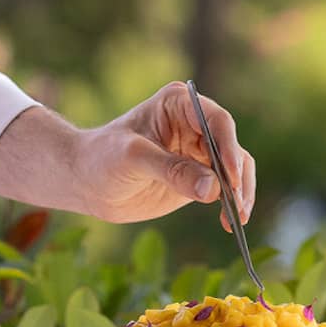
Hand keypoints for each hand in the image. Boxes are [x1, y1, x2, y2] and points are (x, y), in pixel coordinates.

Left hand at [75, 82, 255, 227]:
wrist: (86, 182)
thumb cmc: (102, 158)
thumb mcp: (133, 159)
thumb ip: (172, 170)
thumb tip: (212, 188)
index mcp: (179, 104)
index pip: (216, 121)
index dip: (229, 147)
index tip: (230, 176)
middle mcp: (196, 124)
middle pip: (231, 146)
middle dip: (237, 176)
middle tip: (237, 205)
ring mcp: (199, 150)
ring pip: (235, 167)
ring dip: (240, 192)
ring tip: (236, 218)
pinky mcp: (200, 175)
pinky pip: (226, 187)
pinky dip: (231, 204)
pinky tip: (229, 222)